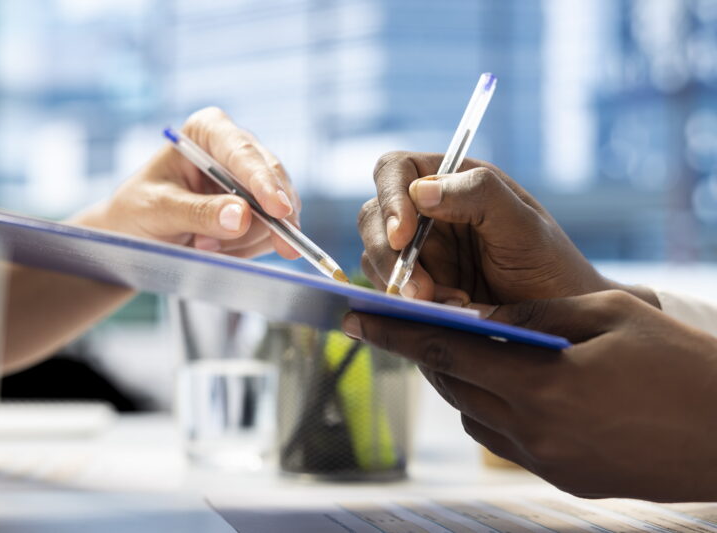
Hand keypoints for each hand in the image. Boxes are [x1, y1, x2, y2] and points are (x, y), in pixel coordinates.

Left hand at [79, 107, 300, 258]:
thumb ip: (198, 212)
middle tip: (214, 246)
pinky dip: (247, 249)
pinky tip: (216, 248)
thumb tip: (242, 217)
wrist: (136, 234)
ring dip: (243, 240)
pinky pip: (272, 234)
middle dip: (255, 222)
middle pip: (272, 183)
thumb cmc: (137, 210)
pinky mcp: (261, 210)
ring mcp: (252, 180)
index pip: (243, 153)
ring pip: (277, 215)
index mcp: (208, 131)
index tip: (279, 211)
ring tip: (200, 244)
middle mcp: (237, 149)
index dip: (264, 182)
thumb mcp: (157, 210)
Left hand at [342, 291, 716, 501]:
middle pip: (452, 384)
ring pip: (472, 414)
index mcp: (539, 385)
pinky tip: (505, 383)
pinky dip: (489, 408)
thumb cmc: (683, 366)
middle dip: (425, 352)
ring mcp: (547, 461)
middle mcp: (533, 431)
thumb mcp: (609, 316)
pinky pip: (502, 438)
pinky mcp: (563, 477)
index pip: (445, 351)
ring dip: (458, 380)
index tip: (356, 317)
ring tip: (461, 348)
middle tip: (406, 324)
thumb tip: (478, 315)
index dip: (396, 332)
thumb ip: (533, 317)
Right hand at [358, 151, 655, 305]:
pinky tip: (444, 313)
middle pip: (373, 216)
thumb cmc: (551, 268)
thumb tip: (421, 191)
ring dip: (398, 283)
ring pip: (374, 257)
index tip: (402, 237)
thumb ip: (479, 195)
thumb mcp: (523, 226)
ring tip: (444, 305)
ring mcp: (418, 252)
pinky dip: (405, 305)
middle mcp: (428, 212)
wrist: (561, 327)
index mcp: (452, 181)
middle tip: (419, 290)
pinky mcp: (414, 287)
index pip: (395, 171)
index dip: (390, 198)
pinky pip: (388, 291)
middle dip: (388, 253)